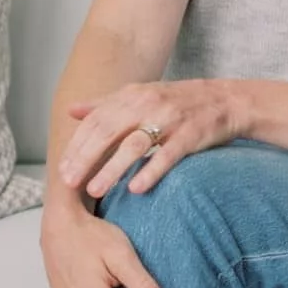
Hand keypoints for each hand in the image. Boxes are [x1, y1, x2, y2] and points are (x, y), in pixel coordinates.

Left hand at [57, 79, 245, 198]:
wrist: (225, 101)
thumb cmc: (176, 102)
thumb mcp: (139, 96)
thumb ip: (104, 104)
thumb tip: (71, 111)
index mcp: (131, 96)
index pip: (96, 121)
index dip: (77, 145)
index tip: (62, 169)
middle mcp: (147, 104)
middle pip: (109, 131)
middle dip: (86, 158)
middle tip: (69, 182)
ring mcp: (169, 120)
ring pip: (134, 145)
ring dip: (112, 169)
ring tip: (94, 191)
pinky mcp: (190, 136)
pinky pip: (168, 155)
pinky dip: (151, 171)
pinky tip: (135, 189)